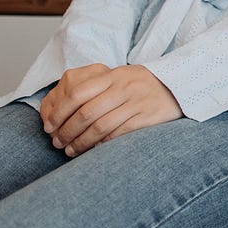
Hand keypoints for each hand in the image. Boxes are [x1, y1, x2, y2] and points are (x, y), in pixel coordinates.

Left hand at [39, 63, 182, 155]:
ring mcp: (137, 102)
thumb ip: (93, 88)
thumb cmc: (141, 86)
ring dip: (81, 143)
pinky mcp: (148, 116)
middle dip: (67, 132)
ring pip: (101, 126)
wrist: (179, 86)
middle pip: (86, 113)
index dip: (58, 113)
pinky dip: (102, 145)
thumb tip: (59, 111)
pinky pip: (119, 134)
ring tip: (70, 151)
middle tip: (57, 143)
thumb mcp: (119, 78)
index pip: (77, 93)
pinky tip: (93, 151)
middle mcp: (124, 87)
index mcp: (112, 76)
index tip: (49, 127)